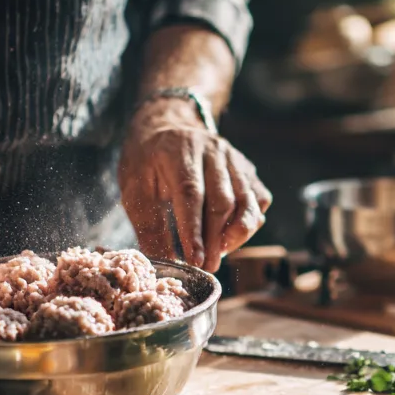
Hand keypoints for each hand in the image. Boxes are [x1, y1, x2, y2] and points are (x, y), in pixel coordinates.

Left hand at [119, 97, 271, 271]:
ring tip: (219, 253)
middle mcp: (212, 150)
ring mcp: (234, 158)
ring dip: (237, 235)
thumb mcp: (134, 189)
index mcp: (179, 150)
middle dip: (215, 240)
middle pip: (223, 200)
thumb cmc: (148, 162)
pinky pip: (259, 200)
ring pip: (248, 202)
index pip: (191, 194)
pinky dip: (250, 223)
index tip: (195, 260)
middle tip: (207, 266)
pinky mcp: (248, 169)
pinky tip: (230, 236)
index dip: (195, 231)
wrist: (168, 128)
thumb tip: (164, 262)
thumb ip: (149, 224)